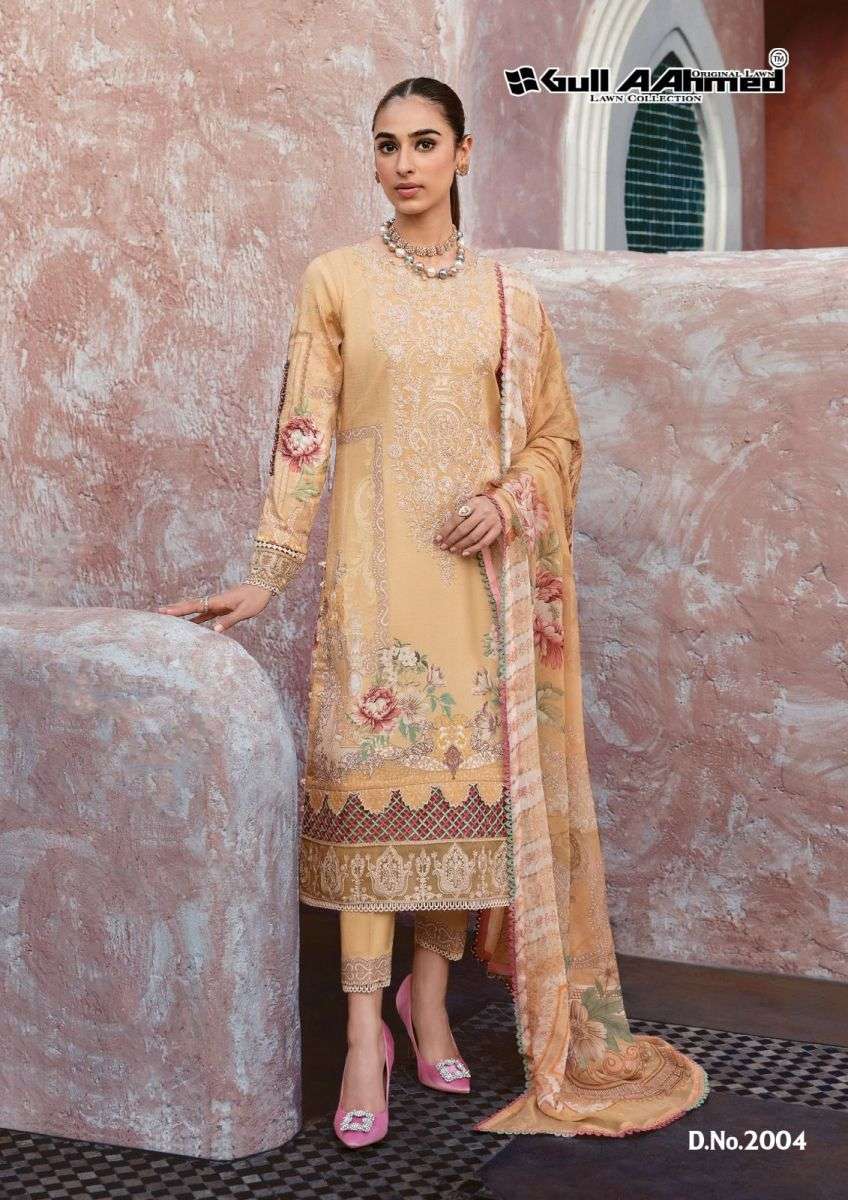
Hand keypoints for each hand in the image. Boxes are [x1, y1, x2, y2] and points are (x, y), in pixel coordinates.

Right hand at [155, 583, 271, 632]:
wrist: (262, 587)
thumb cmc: (255, 599)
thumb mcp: (245, 611)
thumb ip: (230, 620)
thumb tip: (215, 631)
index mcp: (217, 601)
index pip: (195, 606)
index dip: (180, 610)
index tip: (166, 611)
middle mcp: (214, 601)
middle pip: (190, 605)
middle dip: (175, 608)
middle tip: (158, 611)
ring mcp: (216, 604)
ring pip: (195, 608)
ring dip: (182, 612)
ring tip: (167, 616)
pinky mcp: (221, 608)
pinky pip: (204, 613)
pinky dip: (195, 618)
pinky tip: (189, 625)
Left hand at [434, 494, 501, 556]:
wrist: (501, 503)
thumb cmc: (479, 505)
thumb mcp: (470, 504)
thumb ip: (460, 514)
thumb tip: (445, 531)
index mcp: (473, 504)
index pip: (456, 519)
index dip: (446, 530)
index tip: (438, 538)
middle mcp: (483, 512)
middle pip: (464, 529)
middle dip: (452, 539)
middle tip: (443, 546)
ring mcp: (491, 522)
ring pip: (473, 536)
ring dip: (461, 545)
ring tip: (452, 550)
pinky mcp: (497, 530)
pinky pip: (484, 542)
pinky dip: (473, 549)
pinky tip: (464, 553)